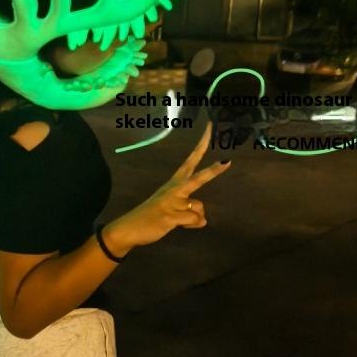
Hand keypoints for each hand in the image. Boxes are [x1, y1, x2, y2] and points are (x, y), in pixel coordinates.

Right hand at [104, 123, 230, 253]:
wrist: (129, 228)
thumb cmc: (150, 217)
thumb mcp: (171, 209)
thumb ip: (189, 210)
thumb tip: (202, 220)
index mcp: (173, 184)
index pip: (190, 161)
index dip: (202, 145)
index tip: (211, 128)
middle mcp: (174, 190)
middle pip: (198, 178)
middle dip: (213, 171)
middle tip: (227, 162)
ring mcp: (172, 203)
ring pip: (199, 208)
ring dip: (194, 219)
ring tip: (178, 222)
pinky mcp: (171, 216)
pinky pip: (194, 221)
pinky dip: (192, 226)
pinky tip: (180, 227)